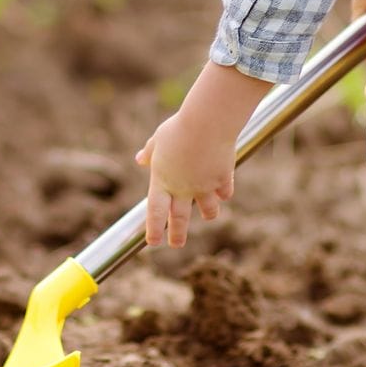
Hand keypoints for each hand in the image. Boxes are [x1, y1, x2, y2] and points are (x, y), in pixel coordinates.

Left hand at [136, 113, 234, 247]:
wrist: (208, 122)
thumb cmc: (181, 126)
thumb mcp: (159, 138)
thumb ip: (151, 152)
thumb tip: (141, 159)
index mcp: (163, 179)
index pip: (155, 212)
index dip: (153, 229)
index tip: (153, 242)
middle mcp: (183, 188)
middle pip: (179, 219)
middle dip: (178, 235)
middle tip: (177, 244)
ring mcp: (205, 186)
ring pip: (208, 210)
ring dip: (208, 213)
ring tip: (208, 214)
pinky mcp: (223, 179)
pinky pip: (225, 192)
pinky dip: (223, 192)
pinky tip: (223, 191)